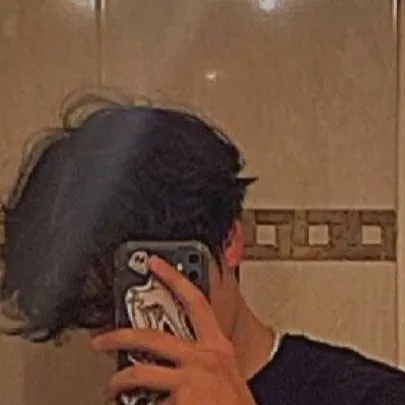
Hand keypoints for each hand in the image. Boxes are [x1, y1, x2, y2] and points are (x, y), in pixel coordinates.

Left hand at [92, 255, 256, 404]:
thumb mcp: (225, 372)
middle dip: (120, 337)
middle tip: (103, 339)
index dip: (175, 278)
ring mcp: (190, 381)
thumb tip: (175, 353)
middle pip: (153, 338)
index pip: (196, 301)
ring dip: (119, 381)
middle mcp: (203, 359)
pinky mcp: (181, 402)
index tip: (157, 265)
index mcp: (217, 347)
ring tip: (112, 386)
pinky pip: (149, 404)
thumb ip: (203, 356)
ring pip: (140, 373)